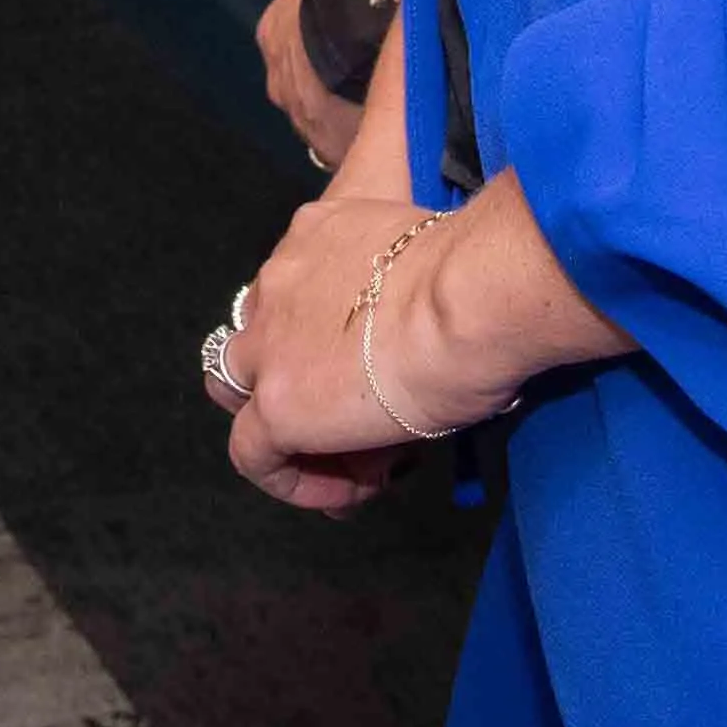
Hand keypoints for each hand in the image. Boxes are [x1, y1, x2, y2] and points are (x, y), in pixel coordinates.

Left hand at [212, 172, 622, 512]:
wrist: (471, 298)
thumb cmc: (478, 278)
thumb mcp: (427, 266)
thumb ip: (407, 295)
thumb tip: (423, 343)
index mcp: (316, 233)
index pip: (296, 295)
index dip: (325, 343)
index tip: (371, 376)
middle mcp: (279, 279)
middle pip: (265, 344)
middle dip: (302, 384)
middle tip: (359, 423)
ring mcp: (269, 343)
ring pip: (248, 396)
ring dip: (293, 432)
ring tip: (355, 464)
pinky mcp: (276, 402)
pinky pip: (256, 455)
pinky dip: (292, 481)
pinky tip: (347, 493)